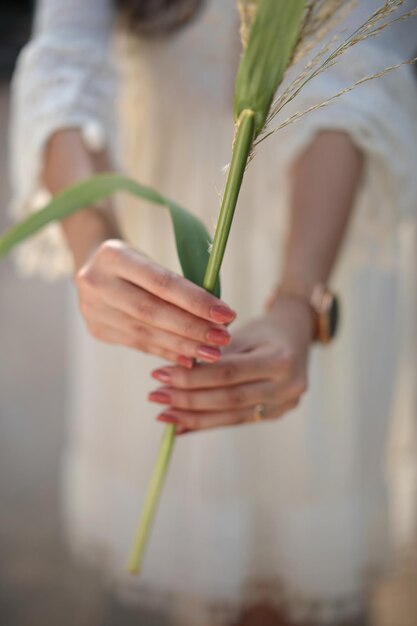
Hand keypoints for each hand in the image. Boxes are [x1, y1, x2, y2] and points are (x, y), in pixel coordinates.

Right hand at [75, 239, 235, 364]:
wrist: (93, 264)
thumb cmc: (138, 262)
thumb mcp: (152, 259)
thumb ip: (178, 283)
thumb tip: (218, 316)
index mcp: (113, 255)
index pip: (161, 282)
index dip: (195, 301)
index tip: (226, 314)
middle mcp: (97, 282)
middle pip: (152, 311)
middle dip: (192, 328)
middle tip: (223, 338)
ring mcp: (92, 309)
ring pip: (145, 333)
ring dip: (182, 345)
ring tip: (212, 352)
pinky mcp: (96, 329)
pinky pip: (138, 344)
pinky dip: (166, 351)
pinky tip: (189, 358)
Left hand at [149, 296, 313, 432]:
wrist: (298, 334)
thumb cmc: (264, 329)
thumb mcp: (242, 333)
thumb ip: (213, 355)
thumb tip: (171, 376)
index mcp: (280, 359)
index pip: (229, 373)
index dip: (192, 377)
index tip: (160, 374)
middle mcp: (288, 386)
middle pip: (229, 398)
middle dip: (188, 400)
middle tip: (156, 396)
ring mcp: (285, 404)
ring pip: (231, 415)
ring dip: (193, 417)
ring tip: (163, 414)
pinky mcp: (277, 414)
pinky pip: (236, 421)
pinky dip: (206, 423)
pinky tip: (181, 426)